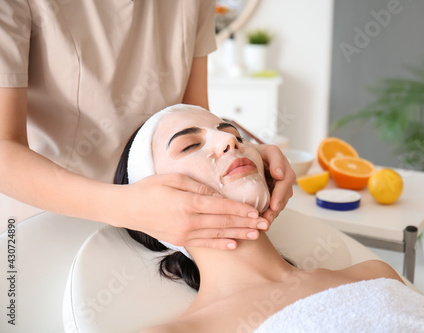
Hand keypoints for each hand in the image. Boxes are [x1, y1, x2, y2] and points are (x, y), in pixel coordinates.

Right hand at [114, 174, 268, 249]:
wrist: (128, 208)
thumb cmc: (150, 189)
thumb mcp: (174, 179)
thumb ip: (199, 186)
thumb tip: (220, 195)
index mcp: (188, 203)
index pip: (221, 207)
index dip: (240, 210)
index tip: (256, 210)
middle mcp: (188, 222)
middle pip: (223, 223)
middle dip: (246, 224)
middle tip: (264, 224)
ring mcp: (184, 234)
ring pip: (217, 235)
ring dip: (238, 235)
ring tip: (256, 235)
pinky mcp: (180, 240)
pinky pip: (205, 244)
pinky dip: (220, 245)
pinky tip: (233, 245)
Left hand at [255, 144, 294, 222]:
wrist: (242, 155)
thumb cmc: (252, 150)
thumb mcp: (263, 149)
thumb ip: (274, 159)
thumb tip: (279, 175)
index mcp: (282, 165)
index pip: (285, 181)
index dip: (279, 194)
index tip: (273, 205)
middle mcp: (283, 177)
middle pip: (283, 196)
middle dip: (276, 208)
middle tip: (268, 218)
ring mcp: (278, 187)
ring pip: (279, 203)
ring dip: (272, 214)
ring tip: (264, 224)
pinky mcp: (271, 195)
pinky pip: (272, 206)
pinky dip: (268, 215)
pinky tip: (261, 223)